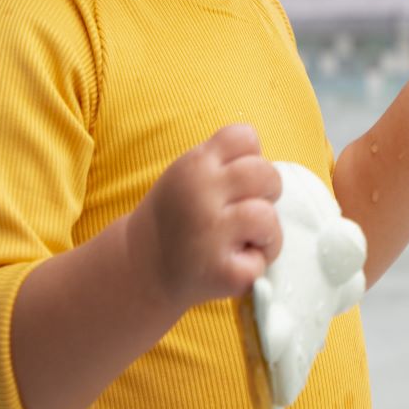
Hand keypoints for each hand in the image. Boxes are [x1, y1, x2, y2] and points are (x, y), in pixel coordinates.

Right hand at [129, 124, 282, 310]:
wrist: (141, 271)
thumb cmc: (177, 220)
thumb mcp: (186, 175)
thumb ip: (223, 161)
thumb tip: (267, 167)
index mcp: (193, 165)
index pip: (245, 137)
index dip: (251, 157)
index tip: (238, 181)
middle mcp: (199, 193)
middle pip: (265, 172)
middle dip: (268, 191)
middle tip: (245, 212)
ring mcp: (209, 233)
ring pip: (267, 215)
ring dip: (266, 231)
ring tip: (243, 240)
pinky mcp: (222, 271)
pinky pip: (263, 259)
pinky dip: (256, 264)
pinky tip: (234, 264)